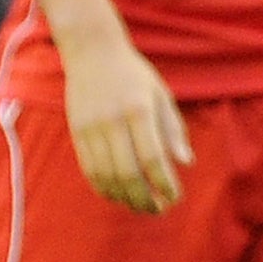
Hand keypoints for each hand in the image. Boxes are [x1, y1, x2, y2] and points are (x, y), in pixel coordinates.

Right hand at [60, 33, 191, 213]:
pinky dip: (104, 188)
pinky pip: (89, 169)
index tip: (175, 197)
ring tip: (141, 206)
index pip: (153, 158)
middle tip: (159, 210)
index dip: (165, 184)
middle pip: (128, 173)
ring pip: (106, 176)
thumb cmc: (135, 76)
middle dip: (145, 199)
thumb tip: (186, 163)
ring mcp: (90, 127)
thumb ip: (173, 130)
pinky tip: (118, 195)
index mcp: (139, 110)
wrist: (91, 51)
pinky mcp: (76, 131)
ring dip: (125, 198)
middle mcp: (112, 120)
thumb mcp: (161, 96)